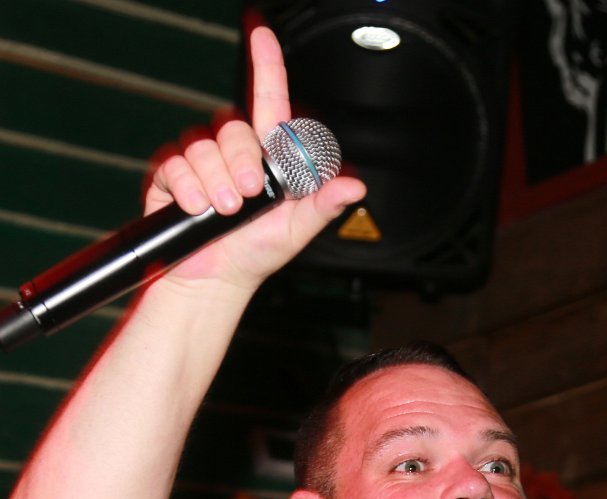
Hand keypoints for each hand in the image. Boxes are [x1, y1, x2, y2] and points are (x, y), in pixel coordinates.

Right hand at [145, 26, 365, 290]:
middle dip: (242, 161)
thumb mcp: (296, 231)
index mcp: (266, 157)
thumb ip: (323, 205)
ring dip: (216, 180)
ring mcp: (201, 161)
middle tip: (247, 197)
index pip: (268, 99)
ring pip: (205, 145)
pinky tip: (195, 208)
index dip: (266, 63)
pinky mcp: (171, 174)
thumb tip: (356, 185)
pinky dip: (188, 187)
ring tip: (224, 210)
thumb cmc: (255, 255)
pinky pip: (176, 163)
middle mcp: (233, 152)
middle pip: (233, 127)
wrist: (213, 281)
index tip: (260, 31)